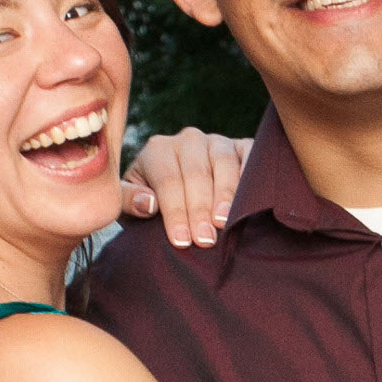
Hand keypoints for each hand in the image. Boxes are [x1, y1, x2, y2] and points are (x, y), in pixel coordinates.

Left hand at [120, 126, 249, 246]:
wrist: (181, 192)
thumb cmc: (154, 202)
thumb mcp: (130, 204)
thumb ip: (130, 202)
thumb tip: (148, 203)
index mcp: (158, 150)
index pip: (168, 180)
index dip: (175, 211)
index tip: (181, 240)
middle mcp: (189, 141)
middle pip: (196, 173)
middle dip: (200, 209)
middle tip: (204, 240)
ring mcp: (218, 142)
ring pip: (223, 163)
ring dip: (225, 195)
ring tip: (224, 223)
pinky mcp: (242, 147)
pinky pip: (250, 158)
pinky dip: (251, 179)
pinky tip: (248, 203)